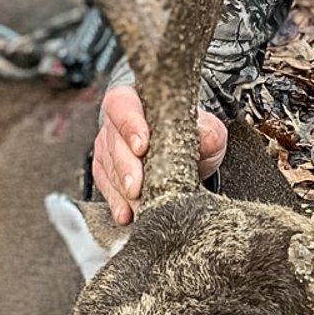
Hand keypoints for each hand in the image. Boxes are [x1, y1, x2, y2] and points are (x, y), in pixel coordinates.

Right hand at [93, 85, 227, 224]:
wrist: (186, 149)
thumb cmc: (191, 132)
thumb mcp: (207, 128)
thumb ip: (207, 130)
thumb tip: (204, 136)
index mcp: (137, 101)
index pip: (123, 105)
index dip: (130, 125)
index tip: (142, 146)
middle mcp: (117, 122)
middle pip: (114, 141)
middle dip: (126, 167)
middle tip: (137, 187)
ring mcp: (109, 146)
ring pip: (108, 166)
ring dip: (122, 189)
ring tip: (138, 205)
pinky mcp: (106, 170)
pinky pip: (106, 186)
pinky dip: (116, 202)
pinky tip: (126, 213)